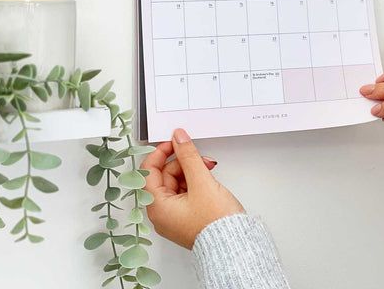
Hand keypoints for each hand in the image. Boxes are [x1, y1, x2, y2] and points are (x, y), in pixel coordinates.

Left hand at [142, 128, 244, 248]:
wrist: (234, 246)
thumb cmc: (215, 224)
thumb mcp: (201, 182)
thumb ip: (188, 156)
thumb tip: (178, 138)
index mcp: (158, 207)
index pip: (149, 171)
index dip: (161, 152)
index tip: (174, 141)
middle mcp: (162, 214)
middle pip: (164, 175)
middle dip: (183, 162)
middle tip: (199, 157)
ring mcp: (174, 217)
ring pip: (176, 182)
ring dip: (191, 171)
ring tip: (208, 169)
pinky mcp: (186, 218)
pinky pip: (184, 192)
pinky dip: (194, 182)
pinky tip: (207, 179)